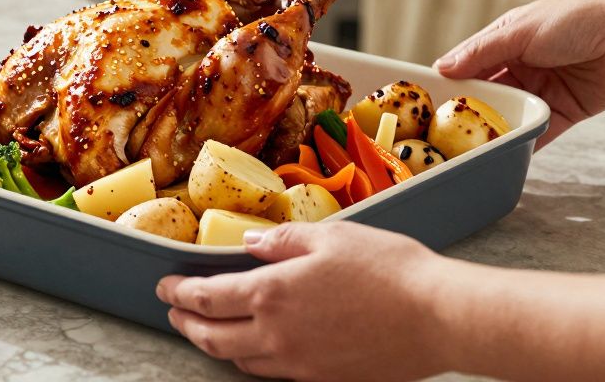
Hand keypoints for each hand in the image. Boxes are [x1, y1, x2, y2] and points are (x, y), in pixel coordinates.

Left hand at [157, 222, 449, 380]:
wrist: (438, 317)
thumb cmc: (389, 269)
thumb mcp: (330, 237)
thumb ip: (282, 242)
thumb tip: (251, 246)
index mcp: (272, 294)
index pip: (207, 298)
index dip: (180, 292)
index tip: (165, 286)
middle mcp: (278, 335)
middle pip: (213, 338)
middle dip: (186, 323)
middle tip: (175, 310)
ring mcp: (300, 363)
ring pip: (241, 360)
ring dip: (216, 344)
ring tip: (209, 328)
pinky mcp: (323, 378)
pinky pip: (273, 372)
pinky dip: (252, 359)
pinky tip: (257, 346)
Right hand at [433, 0, 604, 147]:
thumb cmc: (578, 20)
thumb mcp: (521, 31)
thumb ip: (482, 51)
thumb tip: (442, 67)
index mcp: (506, 41)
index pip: (467, 64)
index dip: (447, 81)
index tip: (425, 100)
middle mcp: (520, 66)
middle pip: (485, 94)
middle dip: (467, 111)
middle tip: (441, 131)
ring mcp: (540, 91)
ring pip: (507, 115)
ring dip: (492, 130)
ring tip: (468, 148)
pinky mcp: (563, 112)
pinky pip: (536, 133)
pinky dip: (521, 145)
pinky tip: (502, 158)